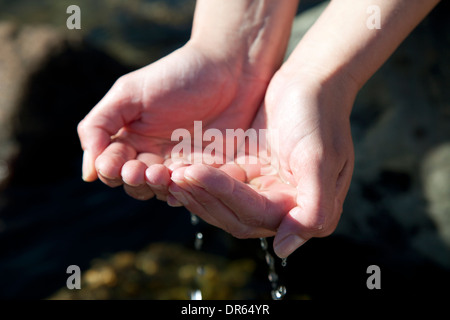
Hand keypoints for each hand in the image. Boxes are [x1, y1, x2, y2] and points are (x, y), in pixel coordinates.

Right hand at [77, 42, 267, 200]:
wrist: (228, 69)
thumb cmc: (177, 75)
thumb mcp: (130, 92)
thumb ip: (100, 125)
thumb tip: (88, 173)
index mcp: (130, 138)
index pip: (111, 167)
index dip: (111, 170)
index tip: (117, 164)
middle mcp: (153, 156)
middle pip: (135, 184)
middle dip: (135, 180)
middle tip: (143, 170)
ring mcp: (180, 165)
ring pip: (163, 192)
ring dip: (160, 188)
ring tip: (162, 174)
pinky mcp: (208, 171)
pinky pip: (194, 190)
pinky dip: (187, 191)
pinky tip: (186, 182)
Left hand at [168, 69, 355, 257]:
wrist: (312, 82)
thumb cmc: (320, 116)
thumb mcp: (321, 160)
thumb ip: (313, 209)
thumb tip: (283, 251)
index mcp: (301, 207)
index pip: (256, 213)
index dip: (224, 195)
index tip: (195, 172)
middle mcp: (281, 203)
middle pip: (235, 215)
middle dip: (204, 196)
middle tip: (175, 177)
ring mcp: (263, 188)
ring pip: (223, 202)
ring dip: (197, 191)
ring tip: (170, 174)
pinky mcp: (249, 172)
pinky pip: (220, 183)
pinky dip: (201, 178)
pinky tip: (179, 167)